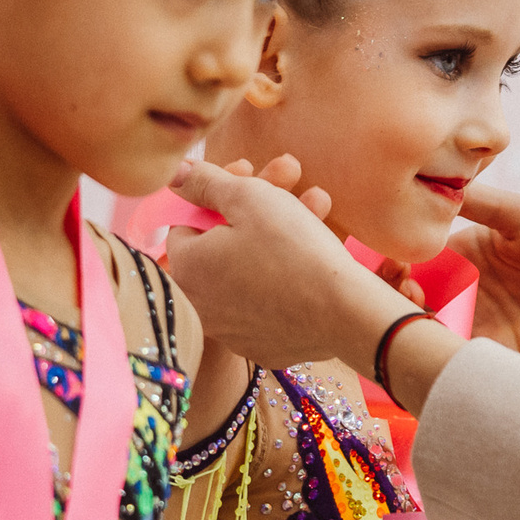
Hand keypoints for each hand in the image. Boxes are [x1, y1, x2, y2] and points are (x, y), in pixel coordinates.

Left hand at [167, 158, 410, 372]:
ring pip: (244, 273)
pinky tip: (311, 262)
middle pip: (218, 247)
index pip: (186, 225)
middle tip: (289, 188)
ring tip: (317, 209)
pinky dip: (280, 283)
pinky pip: (263, 305)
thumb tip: (174, 172)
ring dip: (273, 241)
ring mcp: (230, 332)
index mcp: (186, 267)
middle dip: (252, 214)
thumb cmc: (294, 248)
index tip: (252, 188)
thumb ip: (204, 181)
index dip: (220, 201)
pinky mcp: (260, 348)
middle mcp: (198, 305)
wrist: (345, 314)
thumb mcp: (248, 196)